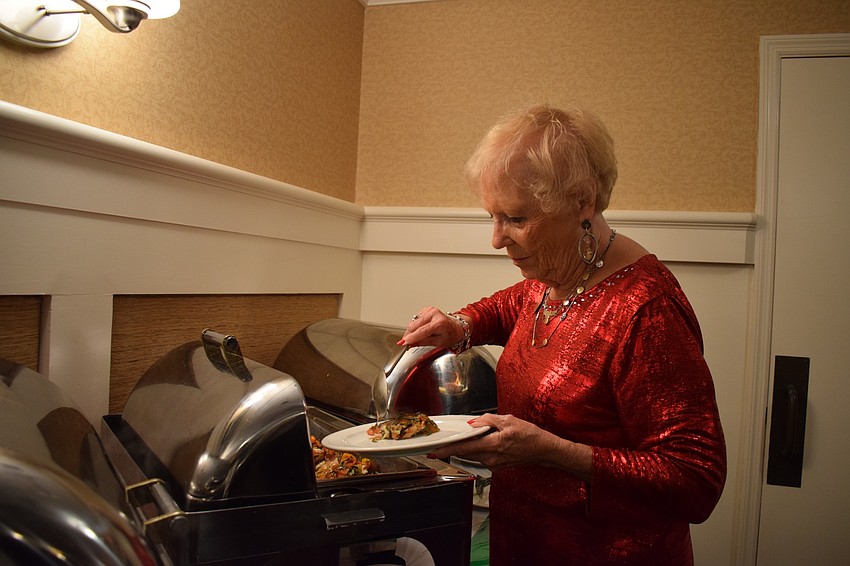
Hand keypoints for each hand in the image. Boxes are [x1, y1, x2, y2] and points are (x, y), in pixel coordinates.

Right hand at [399, 307, 464, 347]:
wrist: (456, 326)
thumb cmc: (451, 334)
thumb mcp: (439, 343)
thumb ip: (424, 342)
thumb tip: (412, 343)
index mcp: (439, 323)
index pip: (421, 331)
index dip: (411, 338)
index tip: (403, 342)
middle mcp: (434, 314)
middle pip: (414, 325)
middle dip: (409, 335)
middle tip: (406, 343)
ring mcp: (430, 310)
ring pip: (413, 322)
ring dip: (411, 330)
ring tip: (418, 337)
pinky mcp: (426, 309)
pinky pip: (416, 319)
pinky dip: (415, 325)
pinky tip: (421, 329)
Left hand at [429, 413, 592, 481]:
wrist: (545, 451)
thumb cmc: (531, 436)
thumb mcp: (509, 421)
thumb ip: (488, 421)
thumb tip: (473, 423)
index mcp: (492, 446)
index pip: (464, 448)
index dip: (447, 449)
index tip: (435, 451)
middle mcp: (491, 458)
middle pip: (466, 452)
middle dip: (456, 446)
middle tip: (447, 440)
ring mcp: (494, 464)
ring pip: (474, 454)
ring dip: (470, 446)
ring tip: (475, 435)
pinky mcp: (497, 466)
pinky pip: (482, 457)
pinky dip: (479, 448)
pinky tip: (487, 440)